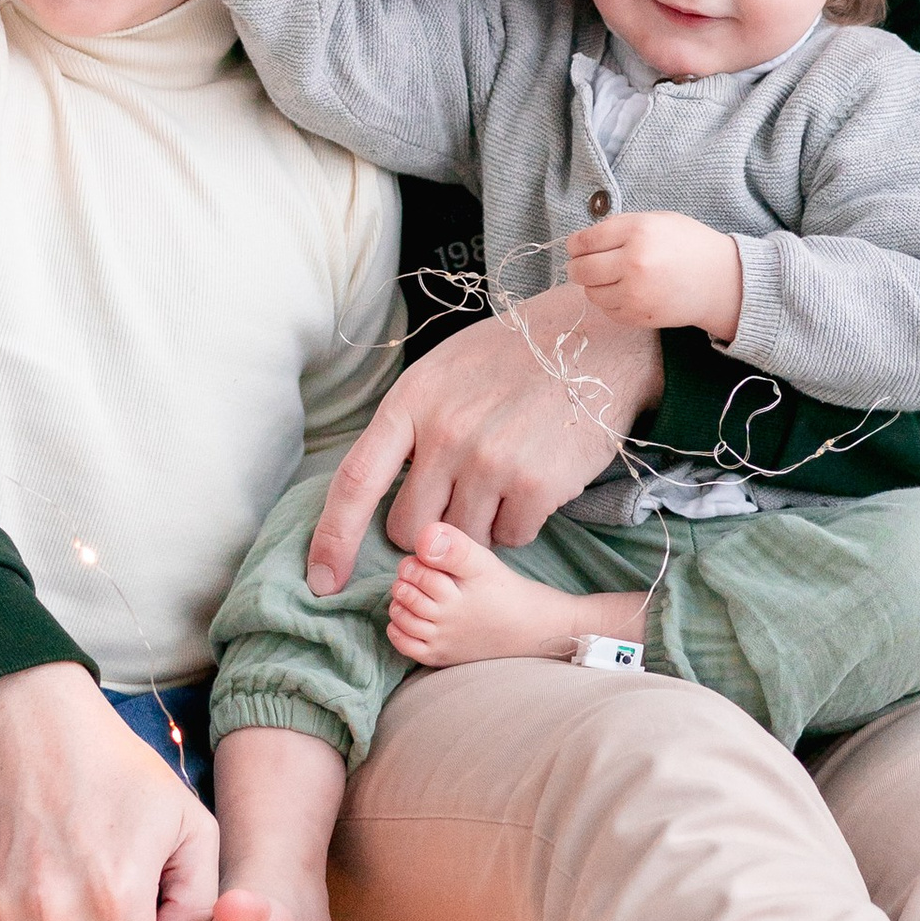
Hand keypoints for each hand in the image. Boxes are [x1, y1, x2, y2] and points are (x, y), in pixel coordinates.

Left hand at [305, 283, 661, 588]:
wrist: (597, 339)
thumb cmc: (513, 358)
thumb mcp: (444, 371)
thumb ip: (408, 424)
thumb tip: (374, 486)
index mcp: (411, 402)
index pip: (355, 481)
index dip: (332, 538)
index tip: (322, 581)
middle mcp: (444, 433)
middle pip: (409, 528)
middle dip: (427, 530)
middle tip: (459, 499)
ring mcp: (490, 460)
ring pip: (461, 539)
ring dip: (479, 526)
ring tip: (505, 479)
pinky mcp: (535, 484)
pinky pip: (511, 537)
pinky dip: (519, 523)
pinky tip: (535, 483)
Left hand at [565, 208, 742, 345]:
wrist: (719, 281)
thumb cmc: (687, 246)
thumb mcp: (656, 220)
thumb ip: (619, 227)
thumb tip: (581, 243)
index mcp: (638, 232)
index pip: (585, 241)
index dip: (575, 245)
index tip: (576, 247)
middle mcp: (634, 262)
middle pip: (581, 269)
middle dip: (578, 267)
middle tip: (585, 265)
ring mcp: (635, 293)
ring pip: (591, 292)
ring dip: (595, 285)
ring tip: (613, 278)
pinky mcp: (638, 316)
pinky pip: (606, 310)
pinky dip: (610, 301)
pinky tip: (627, 291)